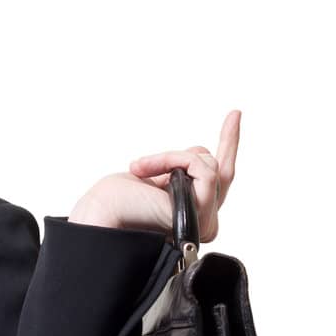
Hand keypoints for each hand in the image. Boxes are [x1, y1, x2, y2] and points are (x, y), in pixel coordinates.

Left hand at [67, 110, 239, 241]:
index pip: (215, 180)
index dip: (228, 148)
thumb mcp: (156, 177)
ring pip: (208, 164)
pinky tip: (146, 168)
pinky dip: (174, 159)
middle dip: (229, 140)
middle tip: (235, 114)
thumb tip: (197, 159)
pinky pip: (202, 168)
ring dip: (170, 156)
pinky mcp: (200, 213)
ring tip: (140, 167)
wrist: (99, 215)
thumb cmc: (116, 200)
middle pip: (223, 171)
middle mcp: (203, 222)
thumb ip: (181, 173)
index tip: (235, 117)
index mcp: (190, 215)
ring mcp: (204, 220)